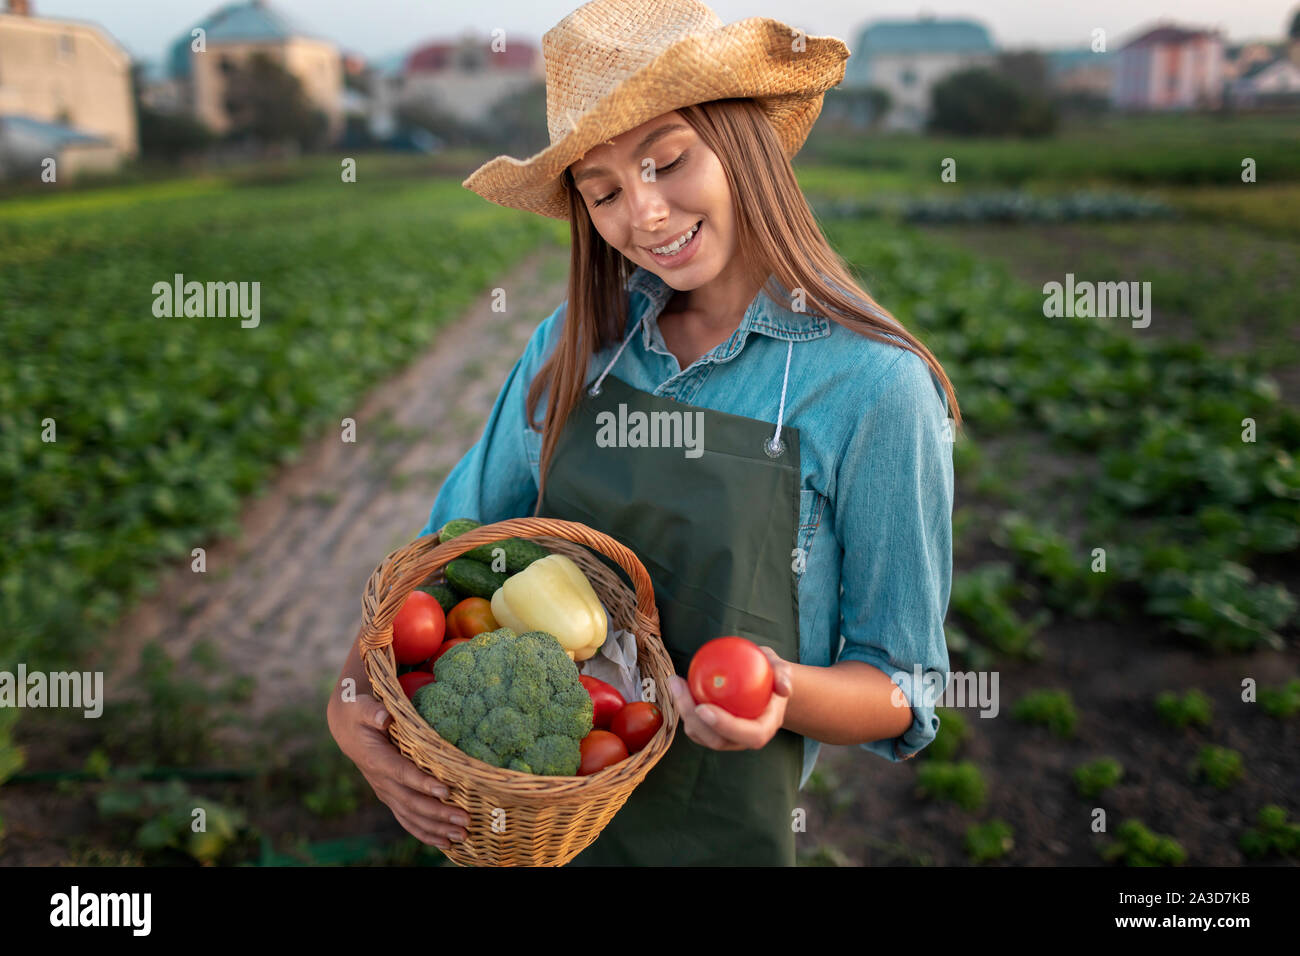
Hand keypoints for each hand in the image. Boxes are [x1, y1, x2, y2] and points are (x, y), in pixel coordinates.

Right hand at [326, 691, 470, 849]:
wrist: (347, 728)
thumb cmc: (358, 713)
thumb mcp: (361, 706)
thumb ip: (372, 711)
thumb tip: (383, 717)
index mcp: (377, 760)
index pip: (402, 774)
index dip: (423, 784)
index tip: (445, 791)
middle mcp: (381, 782)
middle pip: (412, 802)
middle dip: (439, 813)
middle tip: (465, 819)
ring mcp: (386, 792)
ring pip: (412, 816)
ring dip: (437, 828)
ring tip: (462, 834)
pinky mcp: (391, 797)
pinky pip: (408, 820)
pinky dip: (426, 833)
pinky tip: (446, 842)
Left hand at [667, 646, 792, 750]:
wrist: (760, 684)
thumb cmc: (769, 674)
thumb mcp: (779, 667)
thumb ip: (782, 673)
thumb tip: (784, 688)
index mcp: (763, 729)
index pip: (748, 735)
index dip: (725, 726)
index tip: (703, 707)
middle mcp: (743, 740)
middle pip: (717, 740)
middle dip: (693, 718)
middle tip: (679, 687)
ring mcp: (725, 739)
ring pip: (700, 735)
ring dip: (683, 711)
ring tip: (675, 681)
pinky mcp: (710, 732)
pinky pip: (694, 726)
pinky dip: (683, 708)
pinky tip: (678, 684)